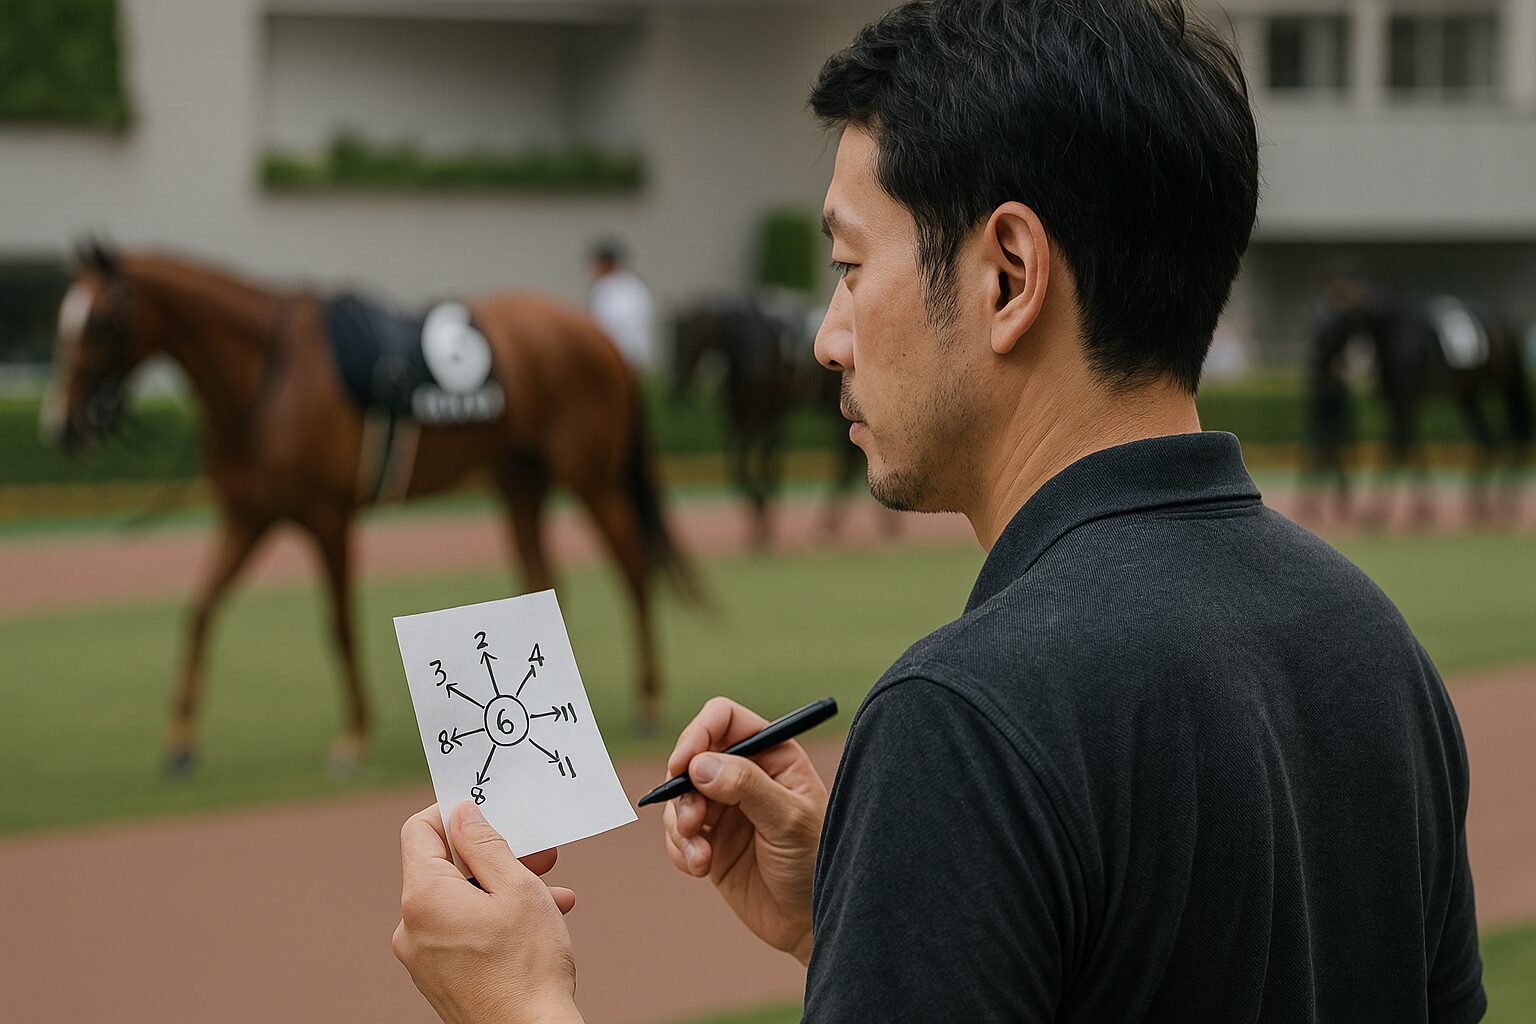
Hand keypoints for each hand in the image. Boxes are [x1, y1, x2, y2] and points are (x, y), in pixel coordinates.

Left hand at [394, 802, 582, 1023]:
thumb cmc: (528, 965)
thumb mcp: (516, 888)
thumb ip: (485, 844)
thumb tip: (461, 812)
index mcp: (424, 898)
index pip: (418, 831)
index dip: (452, 811)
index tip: (489, 808)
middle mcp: (411, 926)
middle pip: (444, 866)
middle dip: (493, 853)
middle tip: (539, 849)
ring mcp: (422, 956)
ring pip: (460, 899)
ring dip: (503, 886)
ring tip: (550, 887)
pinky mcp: (439, 976)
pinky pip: (462, 929)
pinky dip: (495, 916)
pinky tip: (540, 918)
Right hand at [662, 697, 828, 965]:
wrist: (809, 921)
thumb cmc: (815, 863)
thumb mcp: (788, 820)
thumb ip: (747, 787)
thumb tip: (700, 764)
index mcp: (772, 754)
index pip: (724, 719)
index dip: (698, 733)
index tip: (682, 764)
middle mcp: (745, 774)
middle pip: (692, 756)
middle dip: (683, 788)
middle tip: (693, 821)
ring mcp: (724, 807)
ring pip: (678, 796)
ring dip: (680, 824)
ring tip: (700, 855)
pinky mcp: (709, 840)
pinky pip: (677, 832)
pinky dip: (679, 848)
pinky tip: (700, 868)